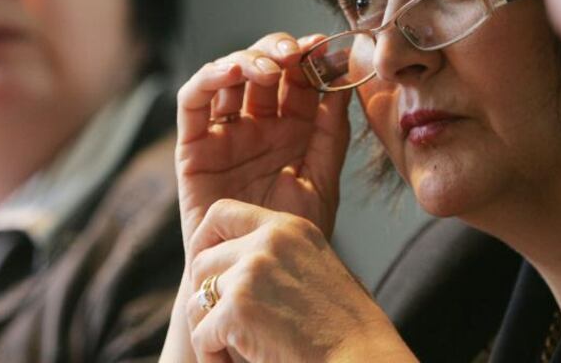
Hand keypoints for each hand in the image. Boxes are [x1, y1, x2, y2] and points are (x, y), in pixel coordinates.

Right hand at [175, 32, 351, 247]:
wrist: (250, 277)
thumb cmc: (286, 234)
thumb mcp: (321, 179)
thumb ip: (331, 131)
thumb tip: (344, 78)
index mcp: (292, 128)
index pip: (299, 79)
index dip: (310, 57)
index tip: (326, 46)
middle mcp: (257, 123)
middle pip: (264, 67)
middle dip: (279, 51)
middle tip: (295, 53)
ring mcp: (224, 131)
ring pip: (229, 76)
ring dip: (247, 59)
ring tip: (269, 68)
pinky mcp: (192, 145)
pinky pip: (193, 102)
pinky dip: (209, 79)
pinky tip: (232, 73)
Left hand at [185, 200, 414, 362]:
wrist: (362, 358)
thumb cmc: (346, 327)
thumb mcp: (318, 268)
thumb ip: (280, 257)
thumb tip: (239, 263)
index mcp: (288, 227)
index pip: (221, 213)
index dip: (204, 241)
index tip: (206, 272)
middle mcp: (267, 241)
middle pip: (202, 262)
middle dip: (207, 298)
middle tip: (228, 329)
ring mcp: (250, 273)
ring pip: (197, 300)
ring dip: (209, 330)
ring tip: (233, 351)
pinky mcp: (237, 309)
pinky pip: (201, 335)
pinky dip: (212, 356)